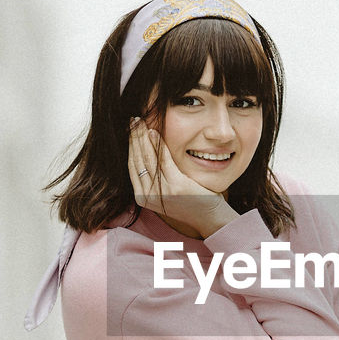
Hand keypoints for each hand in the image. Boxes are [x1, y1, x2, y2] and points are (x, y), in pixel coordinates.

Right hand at [127, 118, 237, 238]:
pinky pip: (164, 161)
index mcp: (142, 197)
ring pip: (147, 159)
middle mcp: (148, 196)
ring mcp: (162, 193)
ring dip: (142, 138)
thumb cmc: (190, 202)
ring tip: (141, 122)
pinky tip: (154, 133)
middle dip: (133, 138)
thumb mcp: (166, 191)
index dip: (130, 146)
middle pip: (137, 160)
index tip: (130, 131)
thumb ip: (156, 176)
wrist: (209, 218)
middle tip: (133, 121)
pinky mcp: (176, 187)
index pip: (132, 166)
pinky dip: (158, 145)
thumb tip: (147, 150)